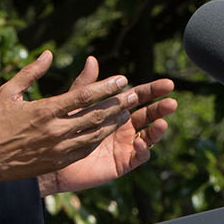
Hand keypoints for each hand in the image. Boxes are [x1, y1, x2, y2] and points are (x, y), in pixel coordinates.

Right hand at [0, 53, 176, 189]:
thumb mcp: (9, 91)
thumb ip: (31, 72)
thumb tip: (49, 54)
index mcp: (45, 110)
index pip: (84, 96)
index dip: (106, 87)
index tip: (122, 80)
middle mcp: (55, 130)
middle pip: (96, 115)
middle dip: (118, 104)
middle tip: (135, 95)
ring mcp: (59, 149)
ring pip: (95, 134)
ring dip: (113, 123)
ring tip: (127, 113)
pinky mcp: (59, 161)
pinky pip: (86, 148)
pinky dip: (100, 138)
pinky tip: (108, 130)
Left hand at [39, 71, 175, 194]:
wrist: (52, 159)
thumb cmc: (64, 130)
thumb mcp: (76, 105)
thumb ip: (86, 86)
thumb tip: (91, 59)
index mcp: (117, 110)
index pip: (140, 97)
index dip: (153, 90)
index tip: (168, 84)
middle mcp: (125, 127)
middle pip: (149, 115)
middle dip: (161, 108)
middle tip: (171, 103)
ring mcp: (126, 145)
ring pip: (149, 136)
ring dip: (157, 130)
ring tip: (162, 123)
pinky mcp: (122, 163)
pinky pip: (137, 157)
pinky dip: (142, 150)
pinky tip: (140, 142)